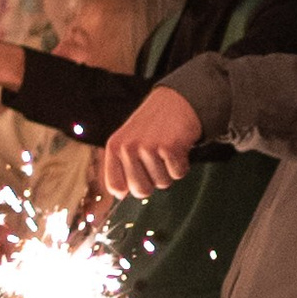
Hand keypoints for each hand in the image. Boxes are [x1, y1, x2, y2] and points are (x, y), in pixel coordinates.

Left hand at [100, 83, 204, 199]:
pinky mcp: (169, 147)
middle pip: (141, 190)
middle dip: (152, 182)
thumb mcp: (128, 140)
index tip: (136, 182)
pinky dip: (182, 165)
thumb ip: (121, 166)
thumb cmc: (152, 126)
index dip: (127, 190)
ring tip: (167, 151)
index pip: (114, 186)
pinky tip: (178, 148)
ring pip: (162, 183)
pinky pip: (178, 174)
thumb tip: (119, 195)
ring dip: (168, 171)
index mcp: (114, 147)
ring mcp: (148, 147)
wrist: (176, 102)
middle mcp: (128, 147)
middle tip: (157, 163)